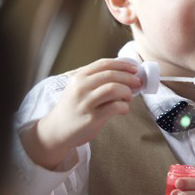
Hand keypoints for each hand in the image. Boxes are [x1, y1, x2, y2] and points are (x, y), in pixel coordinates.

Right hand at [21, 58, 140, 168]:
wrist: (56, 130)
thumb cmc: (73, 108)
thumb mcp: (79, 88)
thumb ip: (96, 80)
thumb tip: (125, 75)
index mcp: (78, 77)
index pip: (104, 64)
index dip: (122, 64)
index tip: (134, 68)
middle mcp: (81, 87)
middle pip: (111, 75)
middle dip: (129, 77)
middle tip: (138, 82)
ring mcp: (86, 102)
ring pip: (113, 88)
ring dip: (126, 91)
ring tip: (128, 97)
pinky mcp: (92, 117)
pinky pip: (115, 107)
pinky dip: (124, 107)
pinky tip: (123, 109)